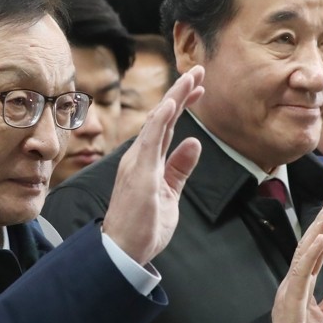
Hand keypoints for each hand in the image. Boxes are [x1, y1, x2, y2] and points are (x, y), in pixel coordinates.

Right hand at [102, 66, 204, 264]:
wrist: (123, 250)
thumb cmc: (142, 226)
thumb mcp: (170, 194)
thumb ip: (180, 168)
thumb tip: (194, 143)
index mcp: (147, 162)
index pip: (166, 127)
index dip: (182, 105)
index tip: (198, 89)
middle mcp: (139, 158)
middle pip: (162, 118)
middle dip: (181, 93)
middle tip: (199, 72)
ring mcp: (137, 163)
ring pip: (156, 123)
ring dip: (174, 99)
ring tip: (190, 79)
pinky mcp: (139, 173)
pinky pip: (150, 141)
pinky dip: (160, 121)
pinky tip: (171, 104)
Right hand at [271, 198, 322, 322]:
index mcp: (302, 284)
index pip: (317, 253)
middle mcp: (295, 281)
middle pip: (310, 246)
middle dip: (322, 223)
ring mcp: (292, 287)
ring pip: (305, 253)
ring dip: (317, 231)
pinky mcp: (291, 297)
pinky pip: (301, 271)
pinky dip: (310, 253)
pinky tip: (319, 238)